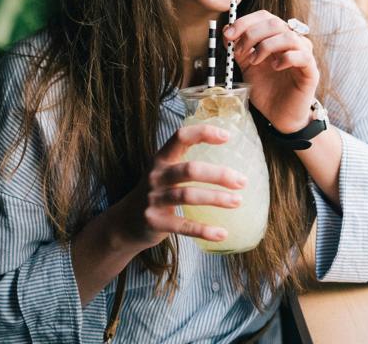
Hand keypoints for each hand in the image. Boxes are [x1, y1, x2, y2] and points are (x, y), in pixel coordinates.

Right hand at [116, 125, 247, 251]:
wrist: (125, 223)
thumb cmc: (157, 193)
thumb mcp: (164, 172)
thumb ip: (186, 163)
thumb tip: (228, 158)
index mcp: (161, 159)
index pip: (181, 137)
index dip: (203, 133)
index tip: (227, 136)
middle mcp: (156, 176)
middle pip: (190, 169)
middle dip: (219, 174)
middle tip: (242, 181)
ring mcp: (154, 199)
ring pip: (188, 195)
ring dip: (217, 199)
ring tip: (237, 201)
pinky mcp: (155, 222)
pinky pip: (183, 226)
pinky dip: (204, 230)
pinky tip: (222, 233)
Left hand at [223, 10, 318, 132]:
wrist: (279, 116)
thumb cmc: (267, 90)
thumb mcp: (247, 66)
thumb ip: (238, 49)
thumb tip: (226, 29)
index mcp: (276, 37)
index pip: (265, 17)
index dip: (245, 21)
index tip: (228, 34)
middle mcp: (292, 41)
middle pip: (274, 23)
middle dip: (251, 34)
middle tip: (239, 51)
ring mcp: (303, 54)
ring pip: (288, 36)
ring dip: (265, 46)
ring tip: (255, 62)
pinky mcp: (311, 70)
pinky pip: (302, 55)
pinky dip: (284, 58)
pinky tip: (274, 67)